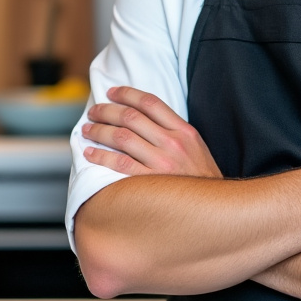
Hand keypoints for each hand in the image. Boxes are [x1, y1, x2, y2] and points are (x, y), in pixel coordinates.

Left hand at [82, 86, 222, 178]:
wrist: (212, 207)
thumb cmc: (200, 176)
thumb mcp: (195, 146)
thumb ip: (172, 130)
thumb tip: (142, 117)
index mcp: (184, 130)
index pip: (150, 102)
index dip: (127, 94)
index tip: (112, 92)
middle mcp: (172, 143)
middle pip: (131, 117)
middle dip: (107, 111)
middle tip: (94, 111)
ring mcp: (161, 163)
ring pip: (121, 138)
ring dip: (99, 131)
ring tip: (88, 130)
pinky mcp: (150, 182)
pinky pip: (119, 164)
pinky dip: (101, 156)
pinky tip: (90, 153)